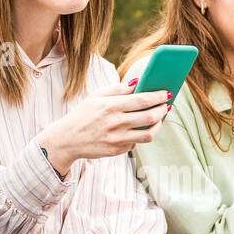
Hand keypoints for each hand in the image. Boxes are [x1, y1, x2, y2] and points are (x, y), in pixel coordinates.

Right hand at [36, 79, 169, 174]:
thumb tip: (137, 83)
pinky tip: (143, 128)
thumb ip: (117, 89)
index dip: (158, 96)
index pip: (142, 100)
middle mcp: (116, 123)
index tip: (167, 93)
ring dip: (158, 125)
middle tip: (166, 105)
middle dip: (162, 110)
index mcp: (111, 106)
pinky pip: (136, 143)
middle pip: (150, 117)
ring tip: (159, 118)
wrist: (67, 140)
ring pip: (148, 134)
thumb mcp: (95, 97)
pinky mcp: (117, 150)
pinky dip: (142, 135)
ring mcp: (117, 139)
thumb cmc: (82, 115)